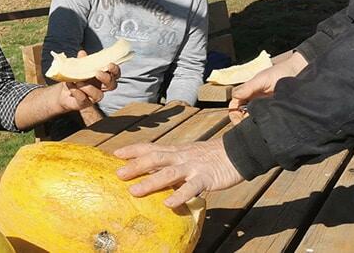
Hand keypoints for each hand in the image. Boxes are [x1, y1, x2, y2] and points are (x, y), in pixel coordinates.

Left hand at [56, 51, 119, 112]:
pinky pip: (83, 99)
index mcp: (103, 77)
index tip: (109, 65)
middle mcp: (101, 88)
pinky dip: (76, 91)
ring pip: (98, 95)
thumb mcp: (77, 67)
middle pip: (112, 85)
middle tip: (97, 73)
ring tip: (78, 81)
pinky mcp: (84, 104)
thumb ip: (81, 61)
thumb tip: (82, 53)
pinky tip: (70, 84)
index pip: (115, 74)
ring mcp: (93, 97)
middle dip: (107, 79)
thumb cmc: (74, 78)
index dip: (115, 70)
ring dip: (88, 87)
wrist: (62, 92)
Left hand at [114, 139, 242, 207]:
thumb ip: (172, 163)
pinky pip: (191, 188)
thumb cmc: (211, 156)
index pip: (151, 147)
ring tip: (134, 191)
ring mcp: (193, 167)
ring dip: (150, 182)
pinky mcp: (205, 178)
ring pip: (169, 173)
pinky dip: (179, 196)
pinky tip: (169, 204)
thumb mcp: (188, 155)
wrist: (238, 152)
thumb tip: (153, 172)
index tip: (115, 153)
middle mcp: (181, 156)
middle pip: (155, 158)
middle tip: (118, 174)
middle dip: (135, 166)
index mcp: (176, 150)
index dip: (133, 149)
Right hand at [228, 51, 307, 124]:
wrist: (299, 71)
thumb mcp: (262, 79)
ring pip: (253, 119)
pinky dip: (263, 124)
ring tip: (255, 126)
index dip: (234, 113)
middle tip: (246, 126)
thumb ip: (248, 87)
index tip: (237, 119)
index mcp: (249, 93)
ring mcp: (265, 107)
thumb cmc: (280, 72)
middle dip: (241, 121)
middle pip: (242, 114)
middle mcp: (255, 101)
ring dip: (251, 124)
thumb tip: (235, 97)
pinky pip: (266, 120)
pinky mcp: (275, 112)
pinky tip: (265, 126)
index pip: (235, 105)